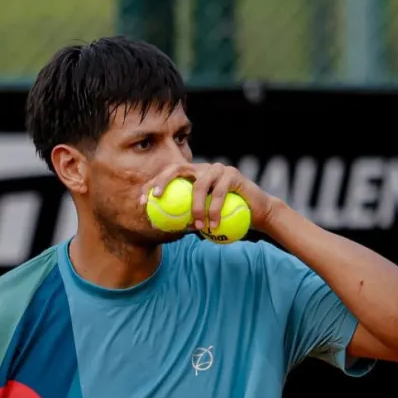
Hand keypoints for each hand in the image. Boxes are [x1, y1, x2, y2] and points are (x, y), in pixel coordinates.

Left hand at [140, 162, 275, 232]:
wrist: (256, 212)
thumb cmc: (226, 218)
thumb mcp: (202, 219)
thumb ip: (184, 219)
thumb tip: (159, 229)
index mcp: (191, 176)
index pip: (167, 176)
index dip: (151, 186)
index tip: (141, 203)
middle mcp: (202, 168)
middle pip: (177, 169)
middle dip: (163, 181)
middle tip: (157, 199)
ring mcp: (218, 169)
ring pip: (200, 185)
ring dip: (196, 208)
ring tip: (196, 226)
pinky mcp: (233, 174)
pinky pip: (220, 194)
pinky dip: (215, 211)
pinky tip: (213, 226)